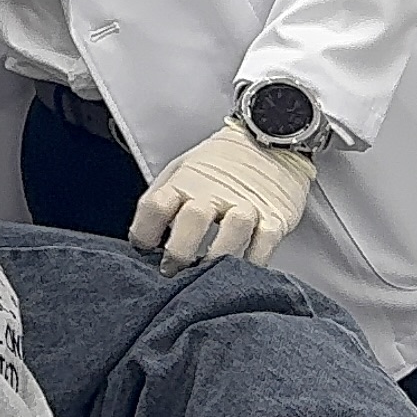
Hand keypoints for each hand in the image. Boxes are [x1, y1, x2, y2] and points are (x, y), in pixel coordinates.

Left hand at [128, 120, 316, 270]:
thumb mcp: (181, 169)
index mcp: (185, 181)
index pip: (156, 205)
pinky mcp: (275, 216)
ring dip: (218, 256)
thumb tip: (143, 238)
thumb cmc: (218, 163)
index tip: (142, 250)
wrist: (267, 140)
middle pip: (192, 220)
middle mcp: (214, 192)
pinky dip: (254, 261)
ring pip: (233, 230)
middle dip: (179, 252)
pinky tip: (242, 271)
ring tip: (209, 276)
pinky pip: (265, 242)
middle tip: (173, 271)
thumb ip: (163, 200)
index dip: (143, 231)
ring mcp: (246, 204)